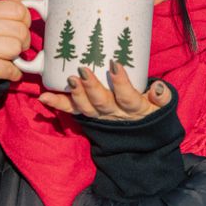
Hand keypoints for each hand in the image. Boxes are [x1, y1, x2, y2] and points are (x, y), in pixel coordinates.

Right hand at [0, 0, 32, 82]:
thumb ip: (13, 2)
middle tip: (14, 46)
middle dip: (23, 41)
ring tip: (7, 56)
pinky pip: (10, 68)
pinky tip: (5, 68)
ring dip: (17, 56)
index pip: (19, 10)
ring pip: (15, 47)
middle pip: (20, 30)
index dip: (25, 21)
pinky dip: (13, 72)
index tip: (18, 27)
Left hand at [38, 60, 171, 120]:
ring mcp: (99, 116)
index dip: (121, 82)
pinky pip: (72, 111)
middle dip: (91, 87)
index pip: (128, 97)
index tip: (114, 64)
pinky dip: (57, 104)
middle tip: (82, 70)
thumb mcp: (162, 109)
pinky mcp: (88, 115)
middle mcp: (114, 114)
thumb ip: (162, 98)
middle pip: (101, 103)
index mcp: (134, 109)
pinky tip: (43, 97)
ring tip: (69, 79)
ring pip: (86, 108)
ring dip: (76, 94)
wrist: (141, 141)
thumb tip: (158, 87)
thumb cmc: (151, 114)